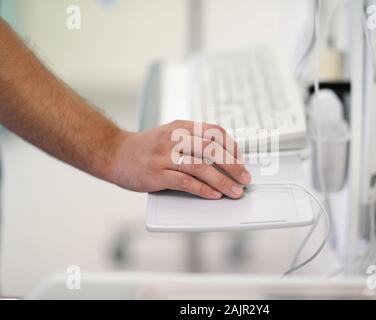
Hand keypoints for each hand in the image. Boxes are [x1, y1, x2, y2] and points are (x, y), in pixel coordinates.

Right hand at [110, 120, 251, 198]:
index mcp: (181, 127)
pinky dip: (202, 189)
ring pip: (201, 167)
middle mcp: (174, 138)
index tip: (241, 160)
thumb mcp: (171, 135)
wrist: (114, 153)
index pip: (214, 132)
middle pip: (211, 149)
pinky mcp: (156, 174)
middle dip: (233, 165)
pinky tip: (214, 195)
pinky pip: (185, 181)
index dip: (232, 147)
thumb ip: (193, 141)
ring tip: (234, 191)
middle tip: (245, 178)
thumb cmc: (147, 148)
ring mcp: (164, 156)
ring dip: (222, 181)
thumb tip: (223, 157)